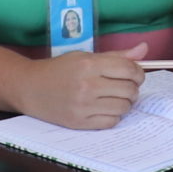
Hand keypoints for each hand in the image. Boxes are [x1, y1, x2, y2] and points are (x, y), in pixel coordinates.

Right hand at [20, 48, 145, 129]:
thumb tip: (143, 49)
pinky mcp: (79, 122)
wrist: (29, 88)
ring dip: (125, 103)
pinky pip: (111, 122)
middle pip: (129, 90)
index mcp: (88, 64)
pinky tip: (105, 109)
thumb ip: (116, 55)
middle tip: (126, 87)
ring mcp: (83, 106)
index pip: (129, 69)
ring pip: (123, 108)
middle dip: (133, 89)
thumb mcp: (84, 56)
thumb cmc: (58, 70)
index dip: (138, 73)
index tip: (135, 75)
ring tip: (115, 98)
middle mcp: (86, 85)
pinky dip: (113, 116)